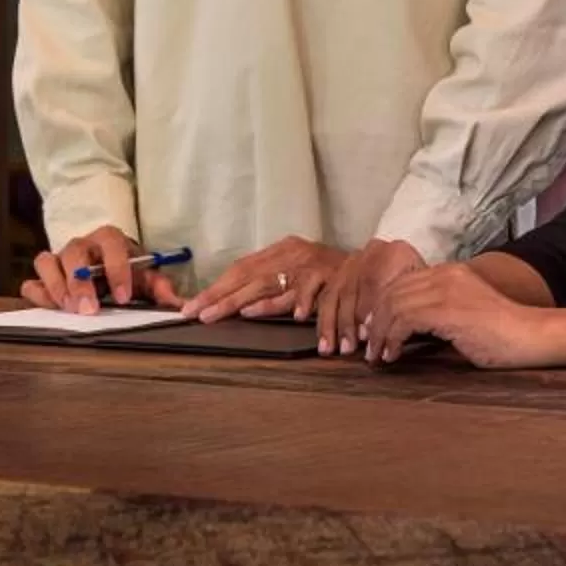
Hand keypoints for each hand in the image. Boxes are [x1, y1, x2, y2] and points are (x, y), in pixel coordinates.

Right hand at [20, 226, 177, 313]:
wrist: (103, 261)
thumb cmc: (125, 268)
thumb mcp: (145, 275)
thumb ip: (160, 287)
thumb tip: (177, 304)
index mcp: (109, 239)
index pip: (112, 246)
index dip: (117, 270)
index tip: (124, 297)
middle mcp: (81, 244)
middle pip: (73, 253)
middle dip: (80, 282)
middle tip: (89, 309)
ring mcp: (59, 259)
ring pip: (46, 262)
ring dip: (56, 286)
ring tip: (70, 309)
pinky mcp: (45, 277)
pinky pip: (31, 282)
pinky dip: (38, 294)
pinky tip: (50, 307)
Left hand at [183, 236, 346, 323]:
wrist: (371, 264)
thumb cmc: (329, 272)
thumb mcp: (298, 267)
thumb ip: (272, 278)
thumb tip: (237, 300)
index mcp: (281, 250)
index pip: (241, 268)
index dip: (216, 287)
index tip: (193, 306)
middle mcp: (291, 255)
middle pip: (247, 276)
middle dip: (219, 297)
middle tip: (197, 314)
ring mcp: (307, 268)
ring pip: (265, 285)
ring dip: (238, 302)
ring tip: (216, 315)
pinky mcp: (325, 281)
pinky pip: (298, 295)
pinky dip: (277, 303)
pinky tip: (258, 312)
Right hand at [311, 238, 424, 356]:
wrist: (419, 271)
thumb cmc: (422, 292)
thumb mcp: (424, 293)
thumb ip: (410, 307)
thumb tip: (398, 331)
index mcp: (398, 254)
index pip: (376, 282)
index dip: (369, 312)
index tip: (367, 337)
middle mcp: (374, 250)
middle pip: (354, 288)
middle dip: (348, 322)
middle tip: (348, 348)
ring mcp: (354, 257)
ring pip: (335, 289)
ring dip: (330, 321)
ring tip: (329, 347)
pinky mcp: (339, 266)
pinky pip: (317, 282)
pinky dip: (306, 299)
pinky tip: (301, 316)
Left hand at [365, 263, 565, 369]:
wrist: (531, 336)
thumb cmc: (501, 335)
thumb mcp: (463, 314)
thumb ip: (436, 314)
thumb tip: (404, 330)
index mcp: (448, 272)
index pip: (401, 283)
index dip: (381, 308)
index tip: (374, 332)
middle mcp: (444, 274)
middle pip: (391, 292)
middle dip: (374, 321)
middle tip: (369, 348)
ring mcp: (445, 289)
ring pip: (393, 305)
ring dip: (380, 334)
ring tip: (378, 356)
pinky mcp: (447, 309)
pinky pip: (404, 319)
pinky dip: (392, 338)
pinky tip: (393, 355)